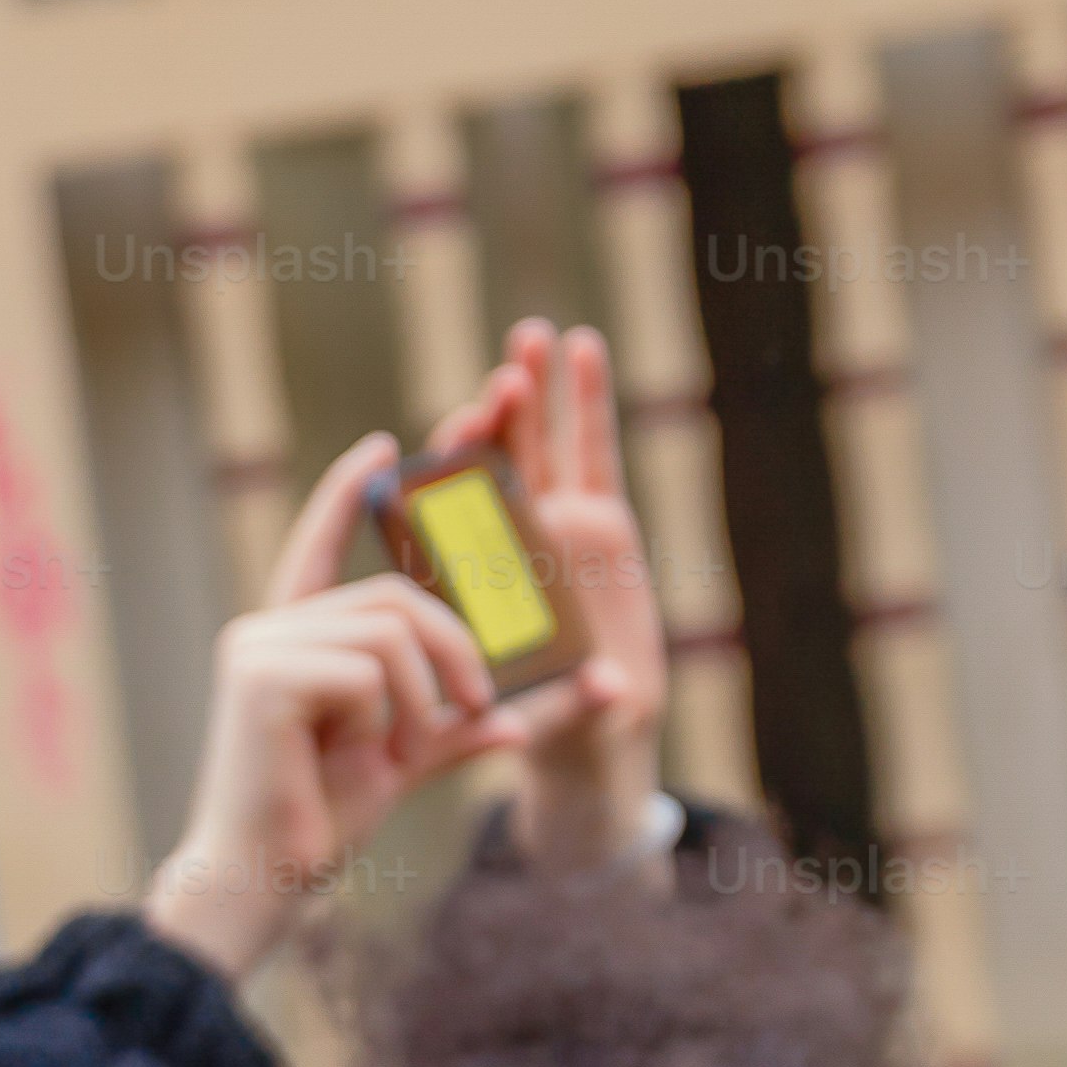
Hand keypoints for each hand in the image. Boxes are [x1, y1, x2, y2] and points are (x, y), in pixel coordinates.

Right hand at [138, 443, 530, 980]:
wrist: (261, 882)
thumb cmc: (317, 824)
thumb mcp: (403, 764)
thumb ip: (458, 734)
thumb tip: (522, 722)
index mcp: (290, 641)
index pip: (319, 545)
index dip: (348, 492)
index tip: (386, 443)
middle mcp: (266, 631)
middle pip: (393, 597)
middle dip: (453, 646)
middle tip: (477, 705)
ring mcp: (258, 648)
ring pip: (389, 630)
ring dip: (423, 693)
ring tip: (406, 746)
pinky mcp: (261, 677)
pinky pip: (365, 669)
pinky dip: (382, 716)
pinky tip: (349, 756)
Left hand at [426, 317, 666, 870]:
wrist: (587, 728)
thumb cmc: (546, 728)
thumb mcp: (550, 717)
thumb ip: (580, 700)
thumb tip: (614, 690)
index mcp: (473, 585)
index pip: (451, 519)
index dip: (452, 476)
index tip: (452, 435)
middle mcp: (508, 545)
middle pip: (493, 472)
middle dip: (494, 422)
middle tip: (501, 374)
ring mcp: (554, 525)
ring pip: (540, 448)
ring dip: (535, 395)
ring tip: (533, 338)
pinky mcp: (601, 519)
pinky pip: (593, 452)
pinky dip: (589, 402)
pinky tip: (584, 351)